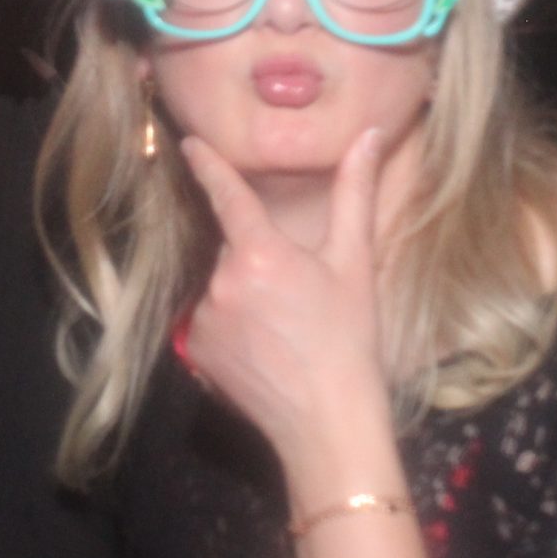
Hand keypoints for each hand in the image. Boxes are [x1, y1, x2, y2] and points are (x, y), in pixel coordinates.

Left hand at [174, 131, 391, 461]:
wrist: (328, 421)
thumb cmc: (350, 340)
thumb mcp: (355, 265)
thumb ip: (355, 194)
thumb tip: (367, 136)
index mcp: (260, 253)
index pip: (227, 195)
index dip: (208, 166)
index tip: (189, 143)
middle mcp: (221, 281)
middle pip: (232, 249)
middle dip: (257, 259)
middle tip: (296, 295)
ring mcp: (203, 319)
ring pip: (220, 286)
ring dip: (242, 293)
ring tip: (281, 329)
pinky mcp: (194, 350)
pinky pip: (208, 321)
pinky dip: (229, 326)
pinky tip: (261, 349)